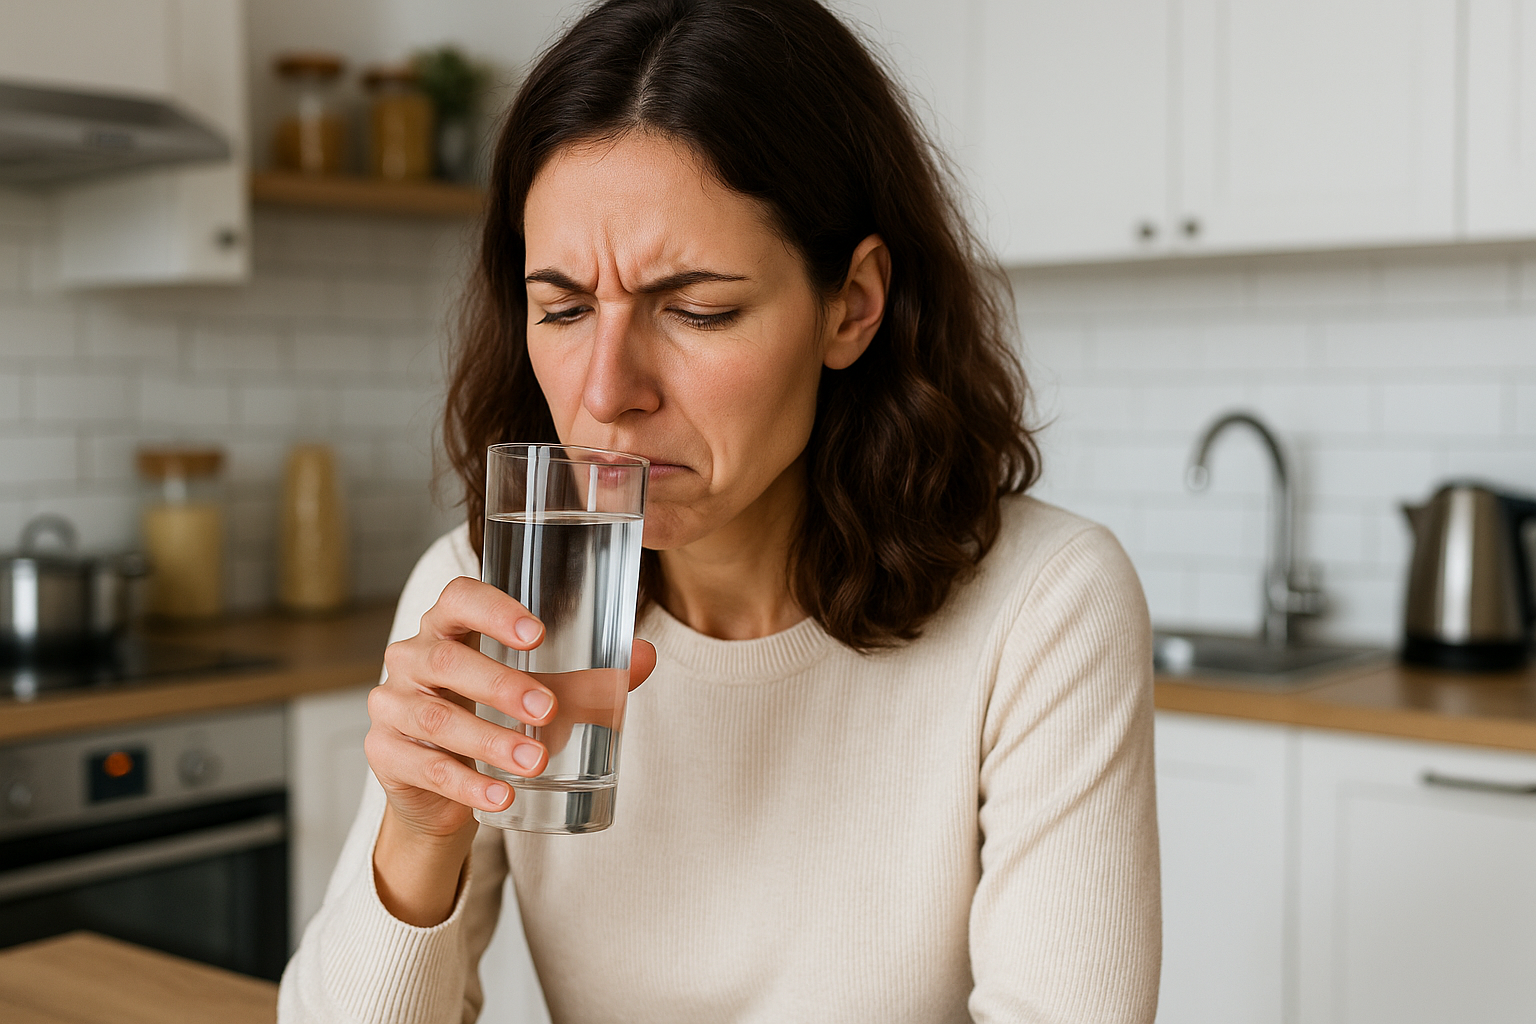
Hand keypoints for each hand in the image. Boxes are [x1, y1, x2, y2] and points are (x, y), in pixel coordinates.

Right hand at [364, 575, 656, 923]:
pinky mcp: (385, 753)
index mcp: (448, 626)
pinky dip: (468, 785)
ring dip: (490, 741)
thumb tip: (645, 657)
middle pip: (448, 660)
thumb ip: (589, 679)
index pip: (459, 598)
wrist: (444, 786)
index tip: (537, 632)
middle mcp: (412, 657)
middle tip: (547, 709)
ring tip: (535, 761)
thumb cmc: (495, 717)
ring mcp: (393, 705)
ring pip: (438, 718)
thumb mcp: (542, 695)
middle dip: (500, 685)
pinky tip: (501, 797)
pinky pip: (426, 767)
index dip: (493, 609)